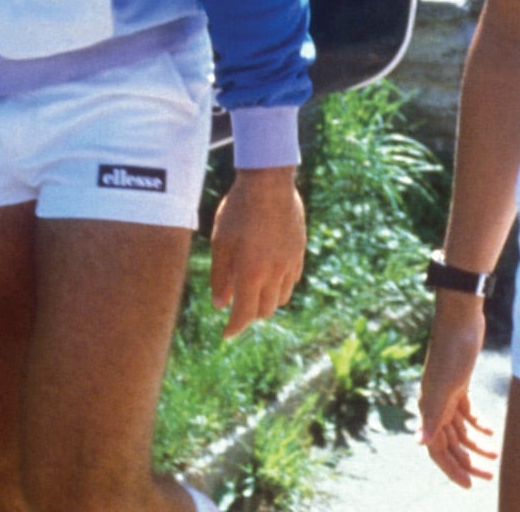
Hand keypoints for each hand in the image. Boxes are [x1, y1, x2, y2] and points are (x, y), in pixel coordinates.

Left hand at [209, 166, 304, 338]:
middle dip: (249, 315)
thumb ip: (220, 276)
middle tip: (237, 308)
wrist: (269, 183)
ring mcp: (290, 263)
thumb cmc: (238, 210)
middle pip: (265, 310)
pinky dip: (280, 286)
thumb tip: (221, 305)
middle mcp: (274, 273)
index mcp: (251, 273)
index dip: (234, 329)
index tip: (226, 335)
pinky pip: (292, 279)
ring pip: (282, 298)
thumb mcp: (220, 243)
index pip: (244, 315)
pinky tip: (270, 275)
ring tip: (253, 291)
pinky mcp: (299, 251)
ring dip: (267, 302)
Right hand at [417, 292, 496, 486]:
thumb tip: (419, 443)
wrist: (460, 320)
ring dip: (476, 444)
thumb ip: (433, 416)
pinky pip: (467, 411)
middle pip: (451, 443)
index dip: (451, 468)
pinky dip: (478, 422)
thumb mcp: (445, 386)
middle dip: (468, 461)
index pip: (437, 449)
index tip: (468, 484)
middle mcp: (435, 404)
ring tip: (495, 456)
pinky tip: (491, 429)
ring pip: (461, 429)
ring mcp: (447, 394)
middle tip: (488, 476)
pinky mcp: (460, 383)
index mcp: (429, 409)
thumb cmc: (452, 351)